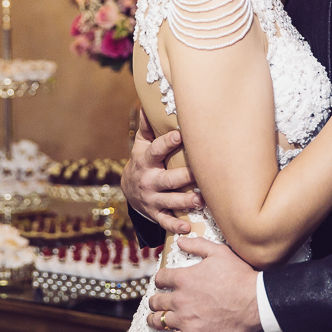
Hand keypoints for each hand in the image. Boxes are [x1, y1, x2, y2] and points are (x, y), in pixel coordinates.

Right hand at [122, 115, 203, 235]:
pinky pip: (165, 221)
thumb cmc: (143, 161)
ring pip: (170, 201)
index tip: (179, 135)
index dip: (166, 143)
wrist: (129, 191)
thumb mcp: (141, 144)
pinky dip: (175, 225)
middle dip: (182, 177)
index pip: (156, 150)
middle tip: (199, 173)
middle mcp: (149, 181)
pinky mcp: (155, 214)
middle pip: (167, 179)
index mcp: (146, 161)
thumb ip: (147, 126)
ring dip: (186, 201)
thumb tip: (148, 103)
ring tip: (201, 200)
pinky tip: (188, 227)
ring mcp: (152, 199)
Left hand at [146, 238, 260, 331]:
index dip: (160, 280)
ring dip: (154, 319)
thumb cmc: (239, 276)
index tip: (162, 283)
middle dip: (155, 300)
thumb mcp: (219, 252)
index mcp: (184, 278)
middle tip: (157, 302)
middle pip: (156, 301)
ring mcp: (185, 320)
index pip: (161, 278)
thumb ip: (197, 245)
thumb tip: (180, 241)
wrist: (255, 302)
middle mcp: (180, 299)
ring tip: (154, 319)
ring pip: (158, 321)